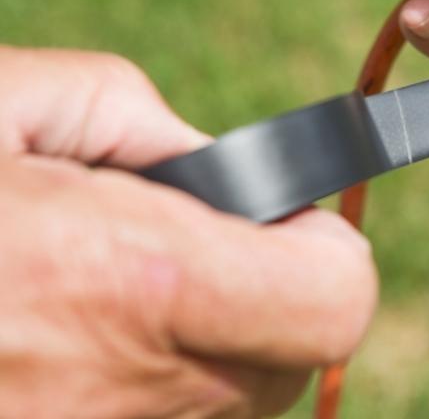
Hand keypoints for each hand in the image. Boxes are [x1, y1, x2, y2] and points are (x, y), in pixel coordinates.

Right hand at [0, 47, 376, 417]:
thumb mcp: (3, 102)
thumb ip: (128, 113)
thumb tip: (205, 160)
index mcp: (134, 277)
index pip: (333, 301)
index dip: (329, 256)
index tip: (283, 221)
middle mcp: (131, 387)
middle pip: (290, 361)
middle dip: (266, 297)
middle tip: (188, 251)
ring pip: (228, 402)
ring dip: (205, 343)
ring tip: (112, 292)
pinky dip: (151, 381)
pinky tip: (78, 338)